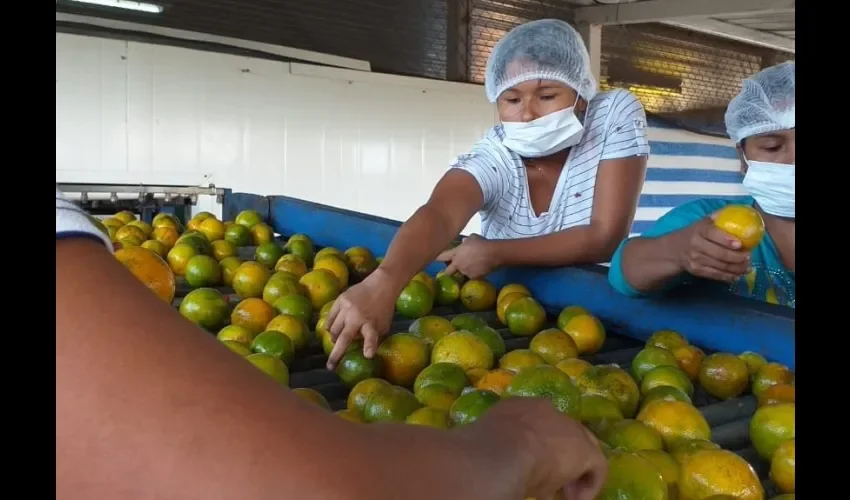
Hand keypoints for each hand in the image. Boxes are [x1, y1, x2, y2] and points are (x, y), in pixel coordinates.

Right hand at [325, 269, 398, 369]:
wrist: (381, 285)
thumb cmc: (383, 309)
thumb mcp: (384, 326)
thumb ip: (373, 338)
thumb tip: (363, 353)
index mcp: (371, 324)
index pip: (371, 337)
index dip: (369, 346)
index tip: (368, 355)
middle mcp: (358, 317)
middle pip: (344, 338)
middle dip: (336, 354)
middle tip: (330, 366)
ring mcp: (347, 308)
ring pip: (333, 330)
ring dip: (334, 339)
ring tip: (336, 341)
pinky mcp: (340, 300)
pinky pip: (329, 319)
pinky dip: (329, 327)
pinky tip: (332, 330)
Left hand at [436, 234, 500, 278]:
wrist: (492, 253)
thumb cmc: (482, 243)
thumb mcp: (472, 238)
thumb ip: (465, 241)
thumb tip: (463, 242)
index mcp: (455, 253)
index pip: (441, 257)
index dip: (437, 259)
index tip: (434, 260)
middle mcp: (457, 264)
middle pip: (448, 272)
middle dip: (448, 271)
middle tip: (452, 270)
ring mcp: (464, 271)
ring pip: (461, 274)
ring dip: (464, 271)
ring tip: (473, 267)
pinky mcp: (473, 277)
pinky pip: (471, 276)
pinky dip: (474, 274)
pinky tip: (480, 270)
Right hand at [472, 398, 606, 499]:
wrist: (501, 452)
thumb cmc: (484, 449)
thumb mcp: (487, 444)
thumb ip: (498, 447)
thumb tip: (495, 464)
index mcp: (518, 407)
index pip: (537, 425)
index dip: (538, 448)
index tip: (533, 468)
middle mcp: (546, 410)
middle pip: (563, 433)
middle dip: (560, 458)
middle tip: (552, 484)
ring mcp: (568, 427)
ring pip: (581, 448)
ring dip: (574, 472)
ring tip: (564, 496)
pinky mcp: (584, 449)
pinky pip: (596, 466)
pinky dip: (589, 485)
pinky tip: (577, 499)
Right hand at [678, 214, 749, 282]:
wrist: (675, 249)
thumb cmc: (695, 233)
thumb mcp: (704, 222)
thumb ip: (720, 217)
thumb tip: (743, 210)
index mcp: (700, 230)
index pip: (713, 234)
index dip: (727, 240)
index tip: (740, 244)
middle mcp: (696, 245)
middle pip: (719, 254)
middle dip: (737, 257)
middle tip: (749, 257)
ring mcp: (695, 259)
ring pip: (720, 266)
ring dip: (736, 269)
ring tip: (747, 268)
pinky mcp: (696, 270)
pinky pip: (715, 275)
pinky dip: (728, 277)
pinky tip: (737, 276)